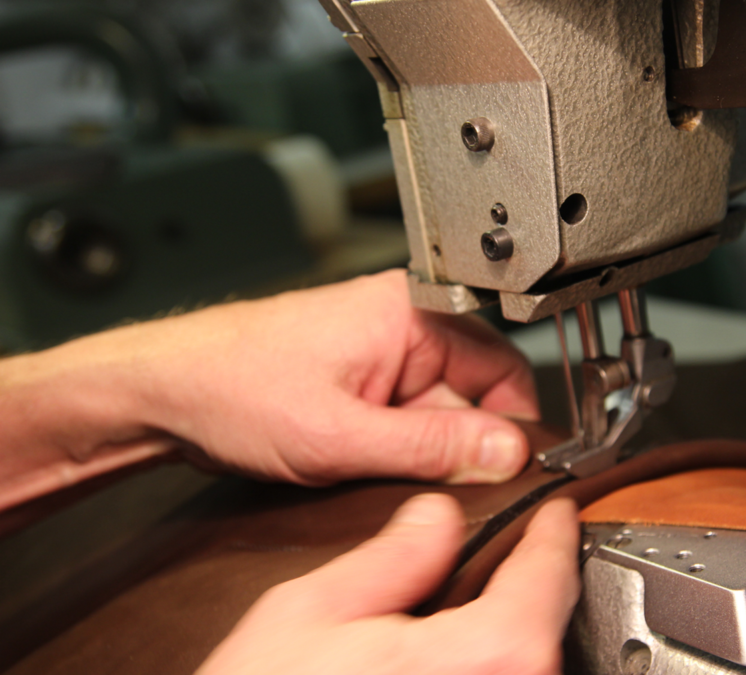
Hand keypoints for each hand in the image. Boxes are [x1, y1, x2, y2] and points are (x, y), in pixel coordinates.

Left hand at [0, 270, 537, 507]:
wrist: (161, 392)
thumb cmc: (231, 387)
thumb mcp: (342, 434)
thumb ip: (432, 447)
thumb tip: (505, 452)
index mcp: (412, 311)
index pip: (504, 368)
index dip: (510, 425)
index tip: (504, 471)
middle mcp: (403, 321)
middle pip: (472, 394)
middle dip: (453, 443)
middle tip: (422, 478)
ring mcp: (380, 349)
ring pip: (437, 411)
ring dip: (418, 448)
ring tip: (369, 461)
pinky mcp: (361, 376)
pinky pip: (404, 416)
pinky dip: (393, 446)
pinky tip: (359, 459)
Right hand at [197, 494, 580, 674]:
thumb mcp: (310, 615)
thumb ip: (389, 558)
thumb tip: (434, 519)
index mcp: (485, 659)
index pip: (547, 578)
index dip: (551, 535)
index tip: (555, 514)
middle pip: (548, 628)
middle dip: (540, 582)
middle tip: (527, 548)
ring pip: (534, 666)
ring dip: (521, 630)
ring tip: (491, 596)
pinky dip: (497, 665)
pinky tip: (460, 657)